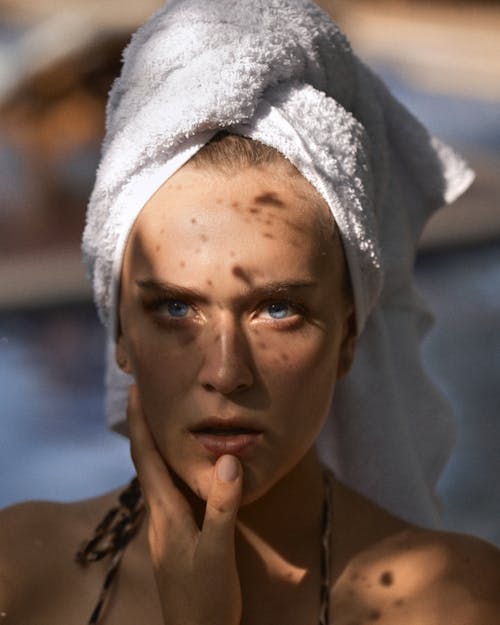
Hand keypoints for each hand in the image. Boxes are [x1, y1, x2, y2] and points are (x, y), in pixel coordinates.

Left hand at [127, 385, 242, 624]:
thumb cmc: (207, 598)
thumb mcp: (218, 552)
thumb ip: (222, 507)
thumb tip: (228, 458)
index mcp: (165, 513)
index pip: (146, 458)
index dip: (139, 422)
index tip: (136, 388)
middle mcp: (158, 515)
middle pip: (146, 461)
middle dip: (144, 425)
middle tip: (150, 393)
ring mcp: (164, 527)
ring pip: (155, 476)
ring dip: (155, 444)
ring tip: (164, 419)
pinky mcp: (174, 536)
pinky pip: (167, 490)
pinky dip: (170, 466)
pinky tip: (183, 467)